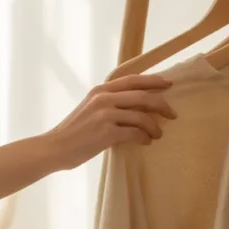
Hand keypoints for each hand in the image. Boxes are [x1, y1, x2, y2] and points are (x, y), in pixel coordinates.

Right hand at [48, 74, 174, 169]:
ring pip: (142, 116)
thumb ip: (108, 103)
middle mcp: (104, 98)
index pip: (133, 80)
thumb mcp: (90, 109)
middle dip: (162, 104)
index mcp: (100, 90)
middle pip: (142, 96)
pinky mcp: (106, 132)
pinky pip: (135, 133)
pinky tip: (147, 142)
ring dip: (155, 126)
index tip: (168, 84)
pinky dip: (144, 138)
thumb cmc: (74, 132)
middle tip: (173, 114)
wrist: (56, 148)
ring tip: (158, 134)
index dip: (153, 81)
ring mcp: (105, 114)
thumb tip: (135, 107)